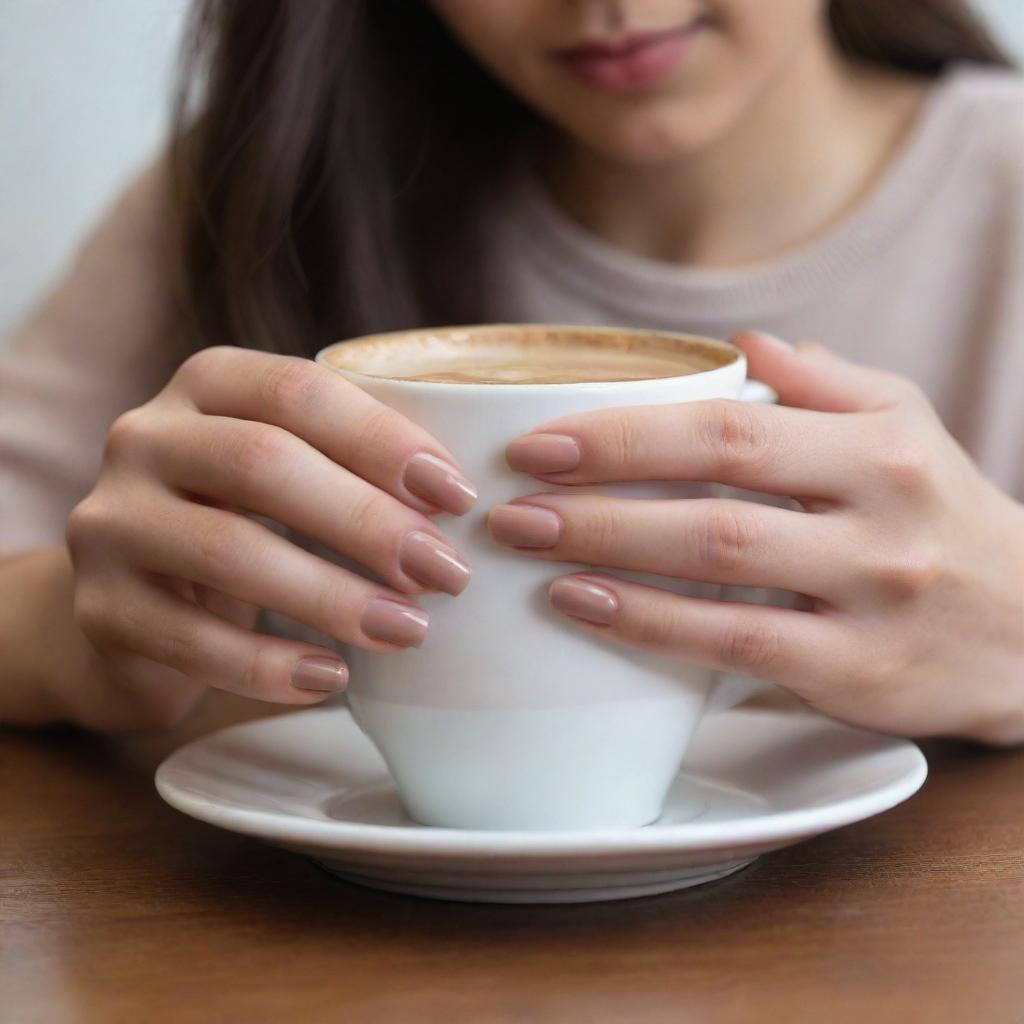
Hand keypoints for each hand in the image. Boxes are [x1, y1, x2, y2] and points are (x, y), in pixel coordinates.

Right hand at [66, 347, 475, 714]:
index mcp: (207, 384)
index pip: (299, 392)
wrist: (136, 598)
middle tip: (446, 573)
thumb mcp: (287, 471)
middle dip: (368, 522)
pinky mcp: (99, 607)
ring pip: (228, 551)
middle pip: (263, 465)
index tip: (457, 497)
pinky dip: (269, 664)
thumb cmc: (243, 519)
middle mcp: (144, 437)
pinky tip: (330, 677)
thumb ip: (350, 464)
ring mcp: (110, 521)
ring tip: (408, 630)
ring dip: (332, 596)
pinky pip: (189, 640)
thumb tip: (454, 505)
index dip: (384, 441)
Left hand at [489, 332, 1023, 745]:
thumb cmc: (943, 514)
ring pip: (718, 571)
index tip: (539, 442)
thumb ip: (824, 382)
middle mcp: (880, 518)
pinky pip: (734, 647)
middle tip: (508, 498)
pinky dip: (650, 625)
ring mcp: (870, 601)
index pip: (730, 428)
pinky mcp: (855, 673)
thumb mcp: (906, 426)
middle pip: (713, 496)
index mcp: (880, 445)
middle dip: (596, 494)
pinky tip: (584, 608)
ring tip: (526, 546)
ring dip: (607, 555)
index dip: (624, 433)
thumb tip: (740, 343)